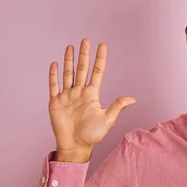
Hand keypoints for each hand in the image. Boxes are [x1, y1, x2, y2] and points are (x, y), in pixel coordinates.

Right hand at [48, 38, 135, 158]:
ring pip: (68, 74)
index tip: (103, 45)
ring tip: (70, 46)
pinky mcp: (55, 102)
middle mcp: (80, 92)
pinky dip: (54, 75)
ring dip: (68, 60)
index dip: (100, 58)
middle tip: (85, 40)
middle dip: (84, 54)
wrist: (75, 146)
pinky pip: (54, 85)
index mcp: (93, 95)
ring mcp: (67, 96)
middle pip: (82, 69)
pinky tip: (55, 64)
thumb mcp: (107, 120)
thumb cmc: (93, 135)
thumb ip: (117, 107)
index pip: (97, 72)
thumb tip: (133, 99)